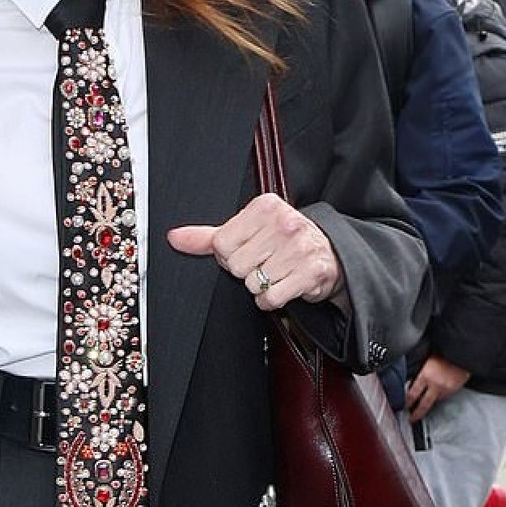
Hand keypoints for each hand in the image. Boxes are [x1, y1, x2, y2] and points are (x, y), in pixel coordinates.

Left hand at [168, 193, 344, 309]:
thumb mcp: (247, 231)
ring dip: (260, 286)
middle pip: (236, 266)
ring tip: (276, 272)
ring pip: (252, 283)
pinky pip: (270, 298)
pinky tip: (283, 286)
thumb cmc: (284, 242)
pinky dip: (272, 300)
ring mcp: (299, 248)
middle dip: (246, 271)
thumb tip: (175, 238)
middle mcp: (284, 223)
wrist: (330, 254)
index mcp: (265, 206)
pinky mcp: (310, 273)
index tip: (248, 250)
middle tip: (264, 262)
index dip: (229, 255)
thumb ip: (208, 237)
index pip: (221, 244)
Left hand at [406, 354, 469, 425]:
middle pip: (424, 405)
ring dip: (429, 401)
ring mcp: (446, 389)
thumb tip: (411, 382)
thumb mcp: (427, 359)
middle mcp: (436, 384)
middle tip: (411, 419)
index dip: (407, 403)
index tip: (404, 407)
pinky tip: (438, 390)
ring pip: (434, 400)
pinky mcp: (453, 390)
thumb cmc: (444, 353)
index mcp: (426, 375)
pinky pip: (443, 396)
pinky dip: (439, 395)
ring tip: (424, 402)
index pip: (412, 394)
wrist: (463, 352)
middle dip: (416, 414)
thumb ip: (420, 372)